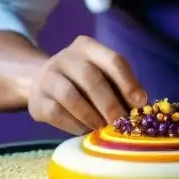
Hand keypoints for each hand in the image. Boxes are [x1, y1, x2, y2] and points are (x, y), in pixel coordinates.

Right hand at [27, 35, 147, 134]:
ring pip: (71, 96)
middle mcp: (66, 57)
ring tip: (102, 129)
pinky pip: (57, 114)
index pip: (113, 60)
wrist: (40, 83)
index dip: (129, 83)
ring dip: (91, 116)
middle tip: (120, 123)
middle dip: (109, 104)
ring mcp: (48, 76)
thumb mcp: (102, 76)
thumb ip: (122, 88)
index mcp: (88, 47)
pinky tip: (84, 131)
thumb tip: (141, 107)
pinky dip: (74, 125)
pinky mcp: (37, 99)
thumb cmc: (83, 82)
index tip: (139, 104)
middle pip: (91, 78)